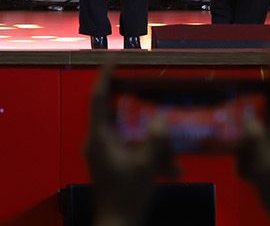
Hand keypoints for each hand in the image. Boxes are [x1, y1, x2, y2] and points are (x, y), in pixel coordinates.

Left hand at [85, 67, 176, 225]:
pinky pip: (132, 152)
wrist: (118, 224)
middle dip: (138, 109)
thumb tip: (160, 120)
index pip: (98, 98)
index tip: (113, 60)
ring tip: (172, 156)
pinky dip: (151, 157)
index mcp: (99, 137)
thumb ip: (155, 141)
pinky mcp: (112, 166)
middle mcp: (97, 142)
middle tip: (151, 95)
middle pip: (116, 114)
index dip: (106, 77)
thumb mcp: (147, 166)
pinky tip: (172, 171)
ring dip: (152, 143)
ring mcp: (104, 154)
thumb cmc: (128, 195)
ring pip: (129, 136)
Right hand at [238, 65, 269, 225]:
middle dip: (260, 96)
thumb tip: (248, 116)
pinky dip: (253, 149)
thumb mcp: (262, 163)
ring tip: (240, 144)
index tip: (268, 49)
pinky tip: (245, 166)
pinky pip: (266, 143)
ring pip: (268, 126)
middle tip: (240, 90)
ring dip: (253, 131)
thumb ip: (254, 137)